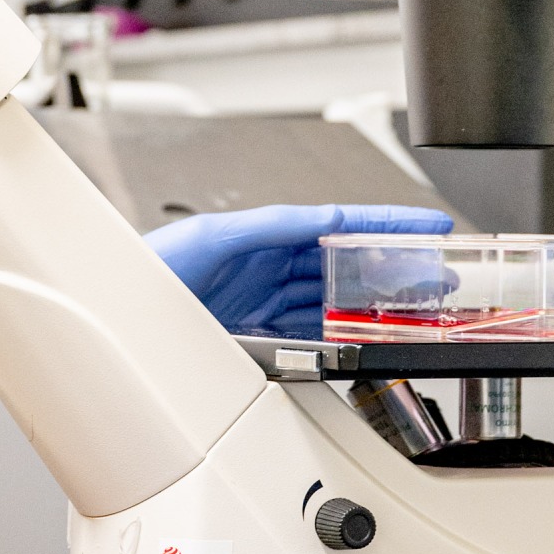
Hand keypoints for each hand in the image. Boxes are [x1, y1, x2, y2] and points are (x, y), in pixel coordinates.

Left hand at [145, 202, 452, 336]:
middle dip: (393, 270)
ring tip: (414, 308)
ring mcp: (262, 300)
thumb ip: (270, 226)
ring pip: (333, 301)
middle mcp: (267, 265)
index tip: (428, 225)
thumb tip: (320, 218)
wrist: (115, 314)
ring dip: (373, 304)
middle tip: (437, 278)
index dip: (385, 225)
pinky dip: (340, 333)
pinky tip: (365, 335)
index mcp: (263, 233)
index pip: (337, 224)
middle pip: (344, 265)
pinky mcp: (253, 334)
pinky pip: (309, 332)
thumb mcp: (214, 236)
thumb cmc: (149, 267)